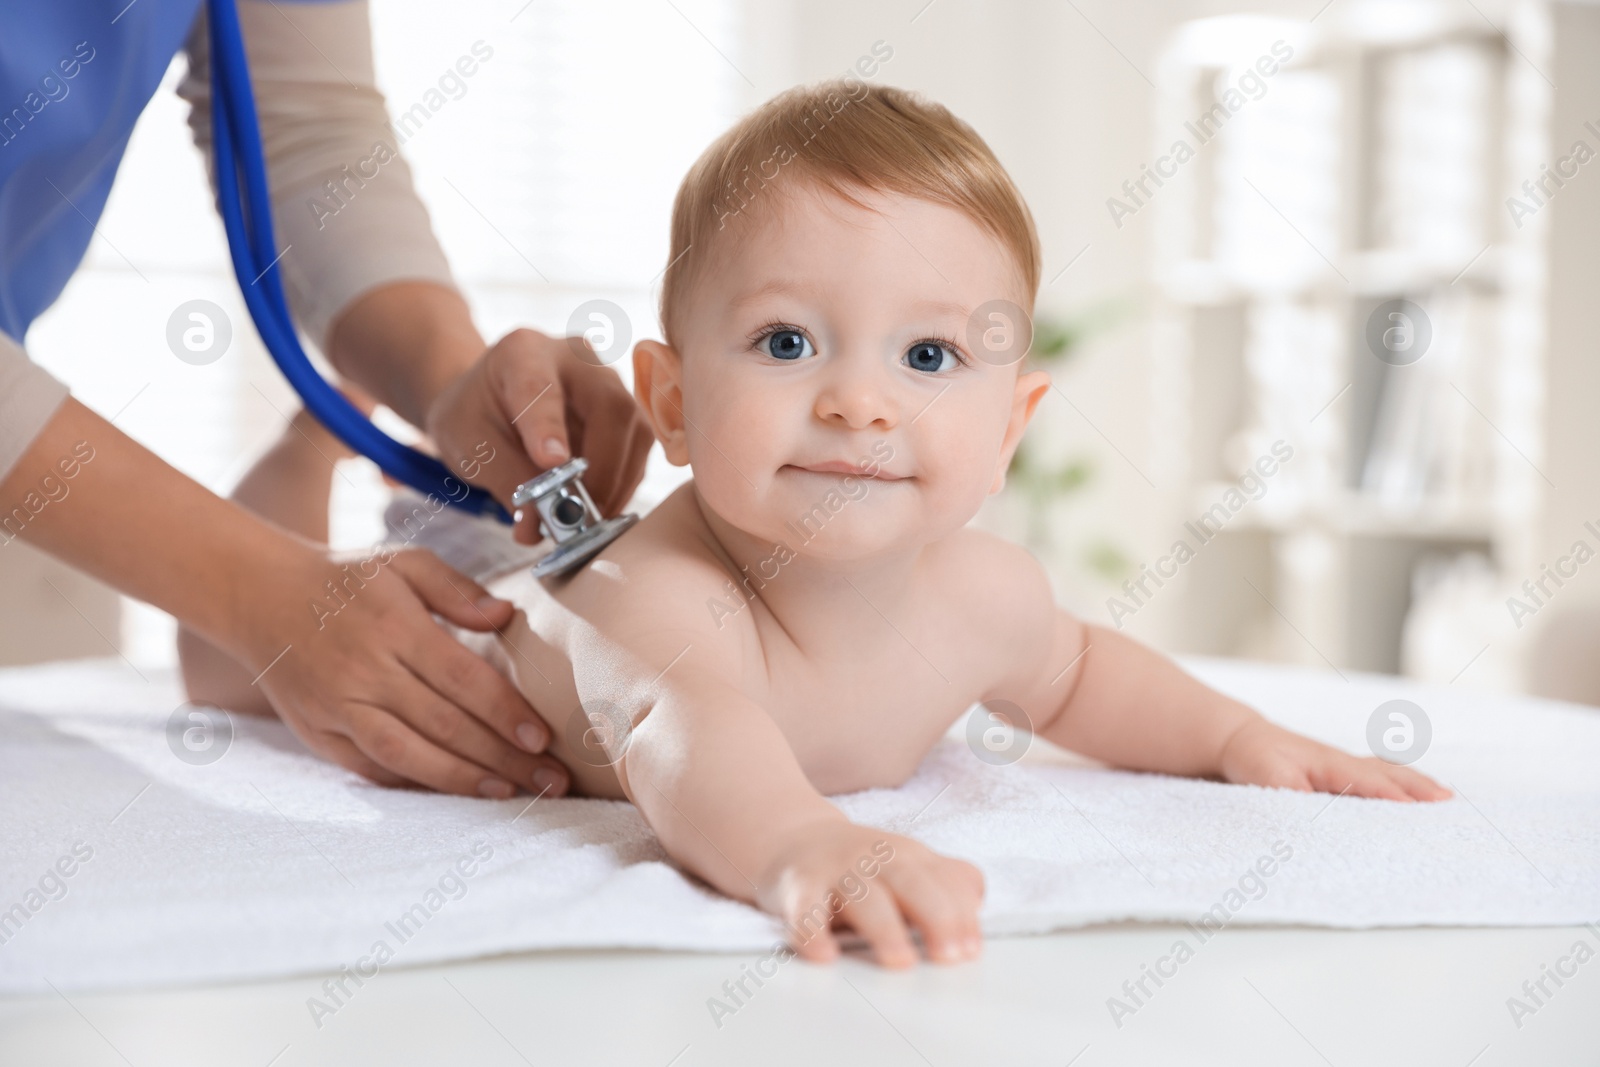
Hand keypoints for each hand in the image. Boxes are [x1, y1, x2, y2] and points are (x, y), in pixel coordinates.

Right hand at [241, 540, 570, 797]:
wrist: (259, 597)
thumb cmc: (347, 580)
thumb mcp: (403, 562)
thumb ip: (456, 588)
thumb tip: (505, 616)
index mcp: (393, 627)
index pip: (461, 678)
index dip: (504, 712)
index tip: (542, 738)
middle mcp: (365, 673)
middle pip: (444, 725)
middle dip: (503, 758)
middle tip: (551, 780)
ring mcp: (338, 708)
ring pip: (408, 756)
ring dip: (464, 781)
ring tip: (510, 792)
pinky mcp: (318, 734)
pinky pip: (371, 769)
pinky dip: (414, 784)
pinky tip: (455, 792)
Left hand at [425, 327, 654, 542]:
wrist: (490, 398)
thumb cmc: (477, 414)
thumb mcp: (470, 445)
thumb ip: (504, 480)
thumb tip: (539, 526)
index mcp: (522, 353)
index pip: (540, 387)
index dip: (548, 427)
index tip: (551, 462)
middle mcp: (576, 359)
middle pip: (610, 406)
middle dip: (602, 467)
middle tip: (581, 512)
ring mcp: (608, 384)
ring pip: (635, 430)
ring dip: (617, 483)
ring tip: (589, 520)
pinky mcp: (625, 413)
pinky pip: (638, 451)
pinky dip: (621, 486)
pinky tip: (598, 507)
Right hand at [757, 821, 984, 968]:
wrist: (794, 839)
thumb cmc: (862, 863)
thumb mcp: (908, 864)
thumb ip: (946, 881)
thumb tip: (978, 902)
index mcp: (909, 857)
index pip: (944, 881)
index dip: (961, 914)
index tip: (971, 950)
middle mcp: (876, 859)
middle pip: (911, 883)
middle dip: (935, 916)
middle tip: (949, 956)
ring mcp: (837, 871)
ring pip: (863, 897)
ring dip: (884, 928)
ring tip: (901, 962)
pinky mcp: (800, 887)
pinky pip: (805, 909)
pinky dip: (812, 932)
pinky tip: (825, 955)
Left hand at [1217, 719, 1450, 801]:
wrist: (1242, 742)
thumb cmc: (1256, 758)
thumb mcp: (1267, 776)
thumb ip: (1291, 792)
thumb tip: (1313, 809)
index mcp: (1328, 763)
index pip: (1365, 780)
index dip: (1388, 793)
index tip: (1413, 808)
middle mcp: (1343, 763)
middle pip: (1387, 773)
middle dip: (1417, 787)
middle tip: (1447, 801)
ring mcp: (1345, 767)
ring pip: (1387, 772)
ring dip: (1415, 784)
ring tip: (1443, 797)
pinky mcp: (1341, 775)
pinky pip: (1378, 776)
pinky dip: (1400, 783)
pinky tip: (1413, 793)